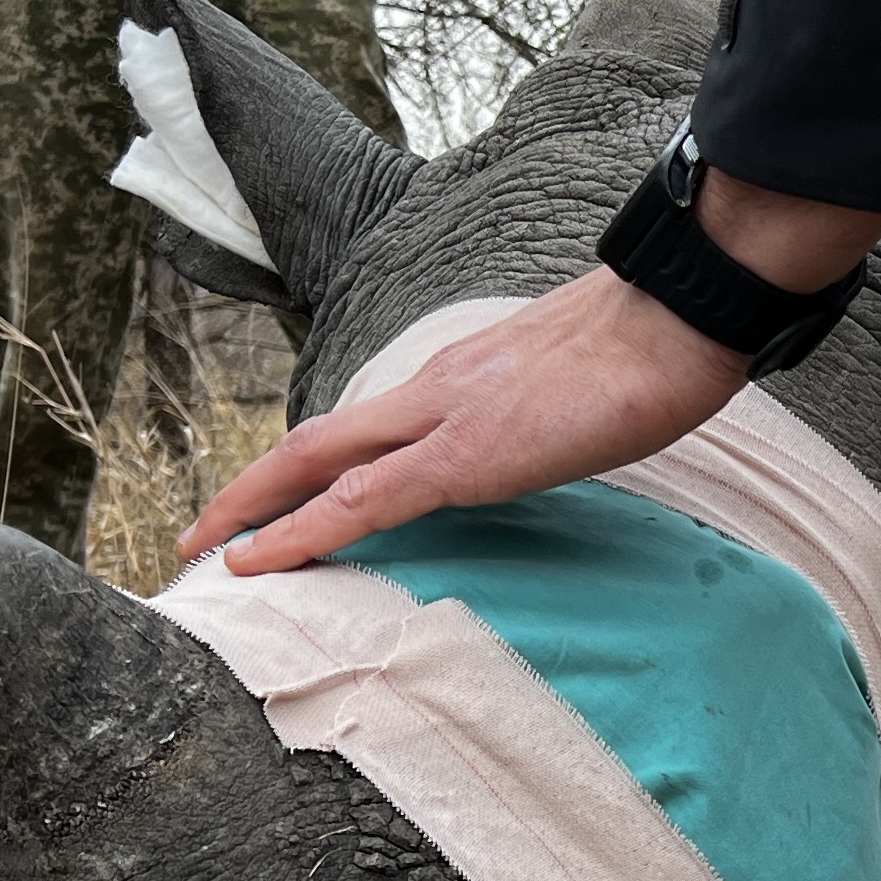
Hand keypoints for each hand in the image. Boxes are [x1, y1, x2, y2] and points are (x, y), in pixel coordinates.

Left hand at [179, 169, 880, 573]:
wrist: (679, 318)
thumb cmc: (656, 353)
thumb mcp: (583, 387)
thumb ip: (547, 414)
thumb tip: (550, 440)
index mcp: (464, 379)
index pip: (367, 428)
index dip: (310, 467)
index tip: (273, 502)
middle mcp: (435, 390)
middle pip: (316, 441)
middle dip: (251, 488)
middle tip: (200, 533)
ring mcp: (444, 418)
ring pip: (317, 464)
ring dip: (253, 508)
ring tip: (204, 551)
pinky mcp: (464, 456)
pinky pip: (360, 503)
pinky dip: (299, 532)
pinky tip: (257, 562)